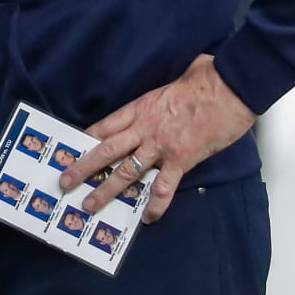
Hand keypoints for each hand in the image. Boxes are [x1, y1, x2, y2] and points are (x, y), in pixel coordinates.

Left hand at [59, 54, 255, 223]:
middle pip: (106, 150)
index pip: (106, 125)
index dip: (86, 139)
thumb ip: (167, 89)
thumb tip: (179, 80)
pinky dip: (155, 204)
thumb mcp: (177, 77)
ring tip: (90, 205)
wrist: (230, 87)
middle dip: (83, 168)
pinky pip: (163, 187)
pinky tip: (148, 218)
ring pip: (126, 172)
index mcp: (141, 107)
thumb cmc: (208, 76)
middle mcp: (145, 128)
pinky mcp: (182, 160)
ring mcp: (161, 146)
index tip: (70, 149)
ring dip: (106, 191)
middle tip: (64, 182)